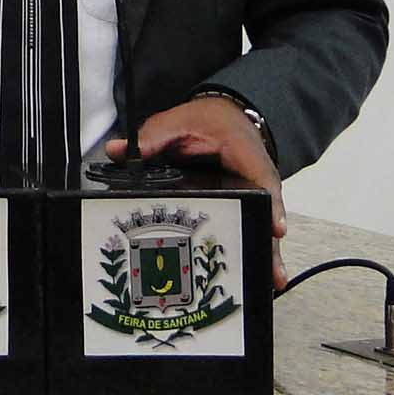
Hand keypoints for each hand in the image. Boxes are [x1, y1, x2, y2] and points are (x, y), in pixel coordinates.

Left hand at [107, 95, 288, 289]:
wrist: (224, 115)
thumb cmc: (208, 120)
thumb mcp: (178, 122)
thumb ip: (152, 137)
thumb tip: (119, 151)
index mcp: (243, 150)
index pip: (261, 179)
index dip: (270, 206)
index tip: (274, 228)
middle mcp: (256, 173)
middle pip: (268, 209)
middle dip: (270, 242)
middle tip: (274, 272)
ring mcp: (254, 190)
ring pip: (264, 221)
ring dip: (268, 250)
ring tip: (273, 279)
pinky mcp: (247, 202)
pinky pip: (254, 222)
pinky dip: (256, 244)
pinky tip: (258, 271)